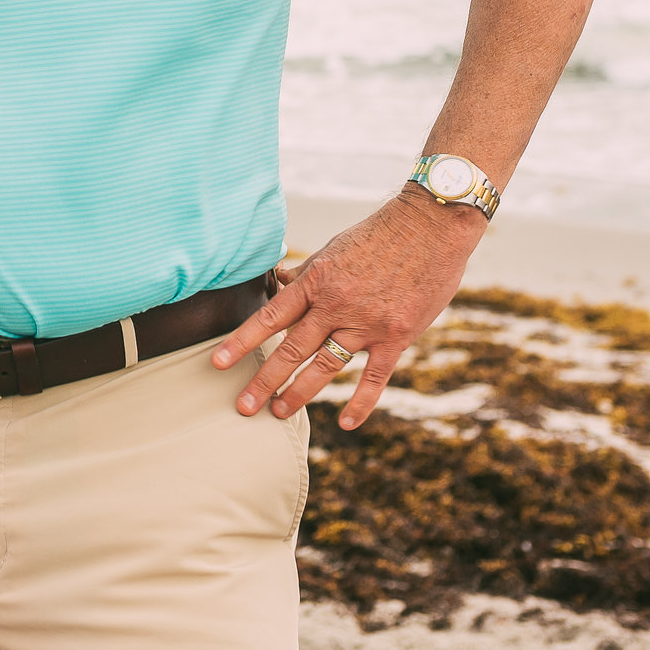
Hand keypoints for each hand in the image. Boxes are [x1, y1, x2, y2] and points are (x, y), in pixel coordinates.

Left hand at [211, 189, 485, 429]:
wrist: (431, 225)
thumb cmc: (380, 233)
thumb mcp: (334, 247)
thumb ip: (308, 271)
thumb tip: (279, 280)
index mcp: (317, 281)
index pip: (270, 317)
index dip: (242, 341)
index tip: (218, 363)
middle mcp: (336, 305)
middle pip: (292, 350)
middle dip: (265, 381)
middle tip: (243, 407)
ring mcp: (366, 323)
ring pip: (325, 367)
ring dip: (300, 393)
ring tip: (279, 413)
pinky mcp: (396, 336)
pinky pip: (374, 377)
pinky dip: (361, 403)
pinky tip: (347, 423)